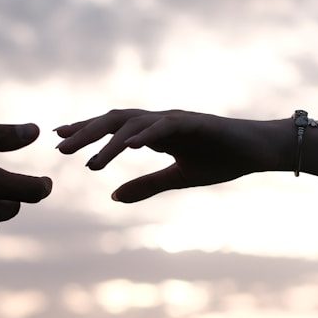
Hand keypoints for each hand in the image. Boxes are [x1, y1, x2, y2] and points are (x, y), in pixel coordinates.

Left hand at [55, 109, 274, 201]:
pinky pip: (166, 126)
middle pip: (114, 121)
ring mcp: (177, 120)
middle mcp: (159, 122)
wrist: (257, 151)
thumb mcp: (177, 179)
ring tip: (88, 161)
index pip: (112, 129)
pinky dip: (147, 135)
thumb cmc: (220, 160)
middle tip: (60, 148)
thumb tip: (112, 197)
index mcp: (153, 134)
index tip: (60, 141)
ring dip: (108, 141)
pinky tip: (129, 147)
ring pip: (134, 124)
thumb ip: (145, 186)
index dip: (86, 132)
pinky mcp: (197, 122)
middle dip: (86, 133)